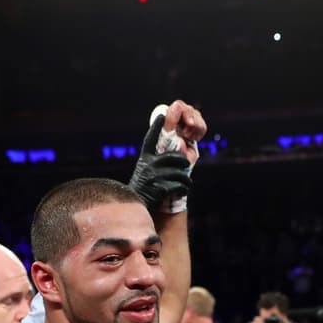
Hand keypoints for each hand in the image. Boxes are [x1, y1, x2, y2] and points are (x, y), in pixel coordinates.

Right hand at [127, 99, 206, 213]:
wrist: (136, 207)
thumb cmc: (143, 189)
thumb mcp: (144, 172)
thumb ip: (155, 163)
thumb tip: (173, 157)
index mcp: (144, 159)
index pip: (150, 139)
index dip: (156, 127)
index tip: (162, 115)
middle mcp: (149, 166)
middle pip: (174, 157)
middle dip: (184, 162)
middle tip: (187, 166)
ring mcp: (154, 177)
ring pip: (180, 174)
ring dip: (186, 180)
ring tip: (186, 184)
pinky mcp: (160, 189)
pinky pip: (179, 186)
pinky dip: (183, 189)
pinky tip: (182, 191)